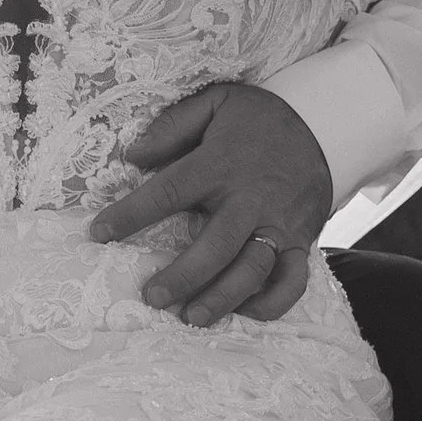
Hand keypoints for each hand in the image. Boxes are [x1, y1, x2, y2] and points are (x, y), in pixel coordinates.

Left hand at [89, 80, 332, 325]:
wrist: (323, 126)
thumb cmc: (258, 120)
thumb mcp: (216, 102)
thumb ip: (173, 126)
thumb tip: (133, 155)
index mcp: (220, 164)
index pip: (169, 191)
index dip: (131, 214)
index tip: (98, 233)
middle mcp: (250, 200)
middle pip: (215, 246)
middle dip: (182, 276)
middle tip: (152, 297)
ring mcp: (279, 225)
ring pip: (251, 270)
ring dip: (222, 298)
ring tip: (191, 317)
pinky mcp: (302, 241)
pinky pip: (292, 281)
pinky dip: (271, 303)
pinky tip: (243, 312)